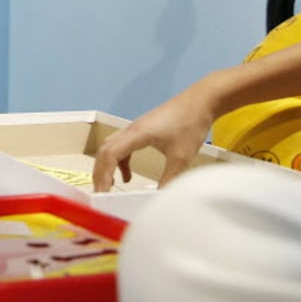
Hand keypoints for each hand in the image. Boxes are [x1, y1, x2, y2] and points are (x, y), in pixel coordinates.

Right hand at [91, 94, 214, 192]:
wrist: (200, 101)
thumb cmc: (190, 124)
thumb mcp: (181, 157)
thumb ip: (169, 179)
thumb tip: (160, 199)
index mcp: (136, 134)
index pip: (109, 156)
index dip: (103, 176)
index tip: (103, 195)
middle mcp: (130, 130)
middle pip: (104, 151)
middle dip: (100, 173)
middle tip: (102, 194)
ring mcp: (135, 129)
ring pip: (111, 147)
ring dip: (107, 167)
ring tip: (109, 186)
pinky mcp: (142, 129)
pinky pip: (122, 146)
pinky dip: (120, 162)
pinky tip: (128, 176)